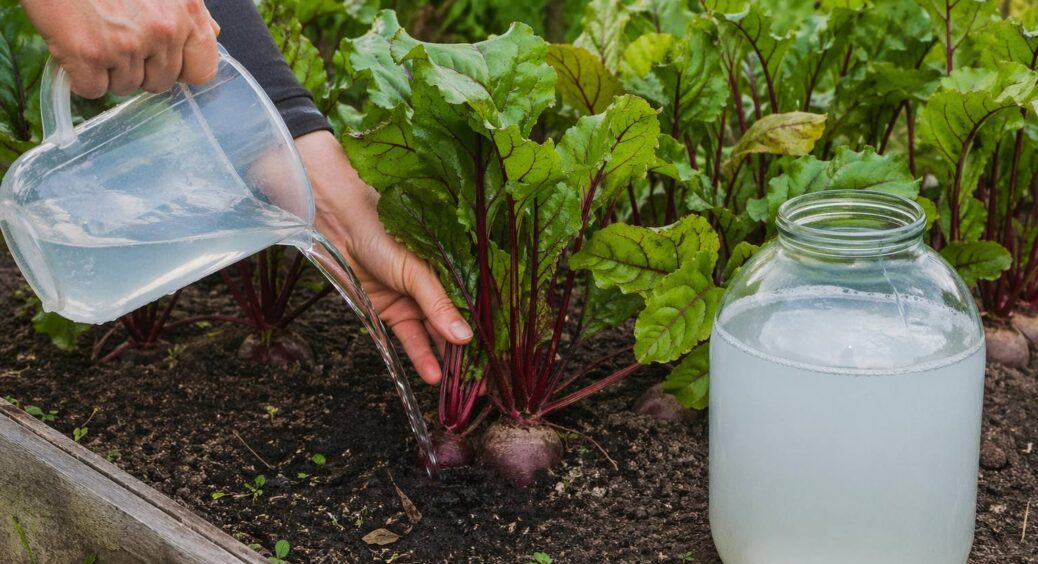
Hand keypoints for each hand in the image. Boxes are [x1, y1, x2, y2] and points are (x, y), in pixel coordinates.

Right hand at [20, 0, 220, 97]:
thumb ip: (187, 12)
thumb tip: (210, 33)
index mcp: (187, 11)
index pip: (202, 69)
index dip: (181, 70)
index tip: (163, 62)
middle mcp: (163, 31)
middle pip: (160, 82)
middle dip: (139, 68)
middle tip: (117, 38)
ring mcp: (128, 45)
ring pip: (125, 87)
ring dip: (108, 70)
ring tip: (95, 34)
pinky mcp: (90, 55)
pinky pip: (93, 89)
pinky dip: (80, 76)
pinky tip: (76, 47)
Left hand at [295, 131, 473, 384]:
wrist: (339, 223)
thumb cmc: (384, 232)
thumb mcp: (416, 270)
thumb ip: (438, 305)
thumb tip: (465, 337)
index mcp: (450, 268)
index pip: (473, 303)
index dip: (484, 328)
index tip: (497, 354)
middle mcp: (435, 285)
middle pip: (454, 323)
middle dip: (466, 351)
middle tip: (481, 379)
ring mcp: (413, 299)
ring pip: (433, 335)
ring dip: (443, 359)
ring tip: (455, 384)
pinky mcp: (391, 311)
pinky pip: (409, 338)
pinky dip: (420, 356)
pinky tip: (432, 374)